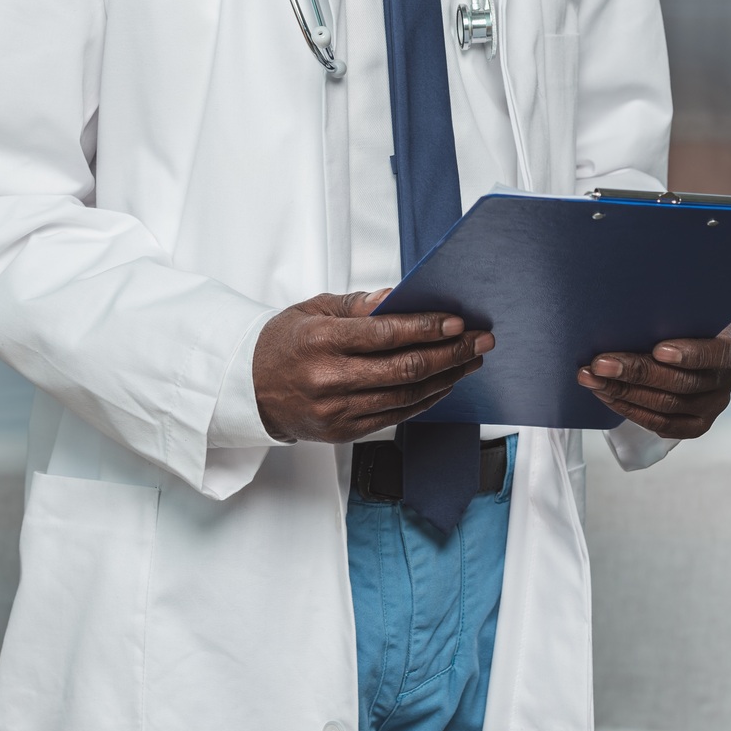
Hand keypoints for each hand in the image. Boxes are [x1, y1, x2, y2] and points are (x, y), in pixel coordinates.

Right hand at [253, 291, 492, 443]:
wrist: (249, 388)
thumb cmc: (284, 342)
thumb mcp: (313, 310)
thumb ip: (358, 305)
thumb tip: (397, 297)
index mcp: (320, 340)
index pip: (383, 334)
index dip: (425, 328)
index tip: (457, 322)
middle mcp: (328, 379)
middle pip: (403, 369)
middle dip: (450, 353)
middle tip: (480, 340)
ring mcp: (336, 411)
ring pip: (405, 396)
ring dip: (446, 378)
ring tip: (471, 360)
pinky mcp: (343, 432)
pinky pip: (395, 416)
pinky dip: (425, 401)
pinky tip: (444, 384)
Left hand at [575, 321, 730, 438]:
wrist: (694, 341)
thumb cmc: (684, 320)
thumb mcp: (686, 309)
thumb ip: (670, 312)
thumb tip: (629, 308)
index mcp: (729, 348)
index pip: (714, 354)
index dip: (688, 354)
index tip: (657, 350)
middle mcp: (726, 381)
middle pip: (680, 383)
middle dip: (635, 372)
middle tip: (600, 363)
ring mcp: (713, 407)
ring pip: (666, 406)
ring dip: (624, 392)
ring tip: (592, 378)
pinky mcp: (696, 425)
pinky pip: (662, 425)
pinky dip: (631, 410)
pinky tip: (607, 396)